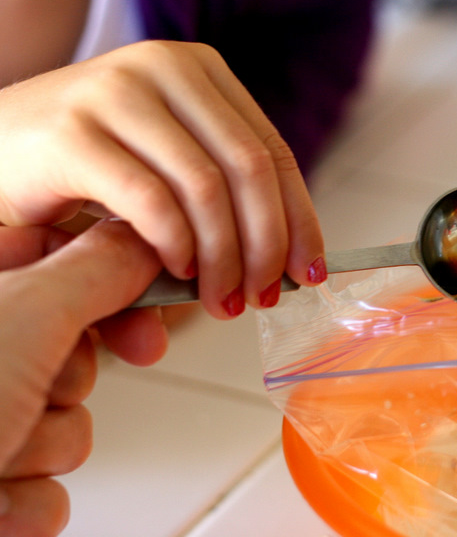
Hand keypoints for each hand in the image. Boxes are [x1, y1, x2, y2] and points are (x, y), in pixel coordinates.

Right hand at [0, 40, 325, 318]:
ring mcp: (116, 92)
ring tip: (222, 300)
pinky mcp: (72, 131)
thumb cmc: (75, 170)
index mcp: (199, 71)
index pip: (273, 151)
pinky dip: (174, 244)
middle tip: (262, 297)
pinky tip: (177, 271)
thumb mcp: (157, 189)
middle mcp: (164, 67)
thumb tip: (257, 296)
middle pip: (251, 168)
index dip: (299, 218)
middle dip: (266, 244)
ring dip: (224, 257)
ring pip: (207, 186)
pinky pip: (151, 200)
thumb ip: (205, 232)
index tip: (310, 272)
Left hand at [0, 220, 162, 536]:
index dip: (110, 285)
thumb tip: (144, 243)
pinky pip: (48, 485)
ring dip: (41, 447)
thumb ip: (98, 269)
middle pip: (75, 353)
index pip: (60, 264)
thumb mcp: (23, 317)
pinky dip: (24, 500)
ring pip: (66, 423)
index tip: (141, 305)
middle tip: (27, 386)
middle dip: (64, 383)